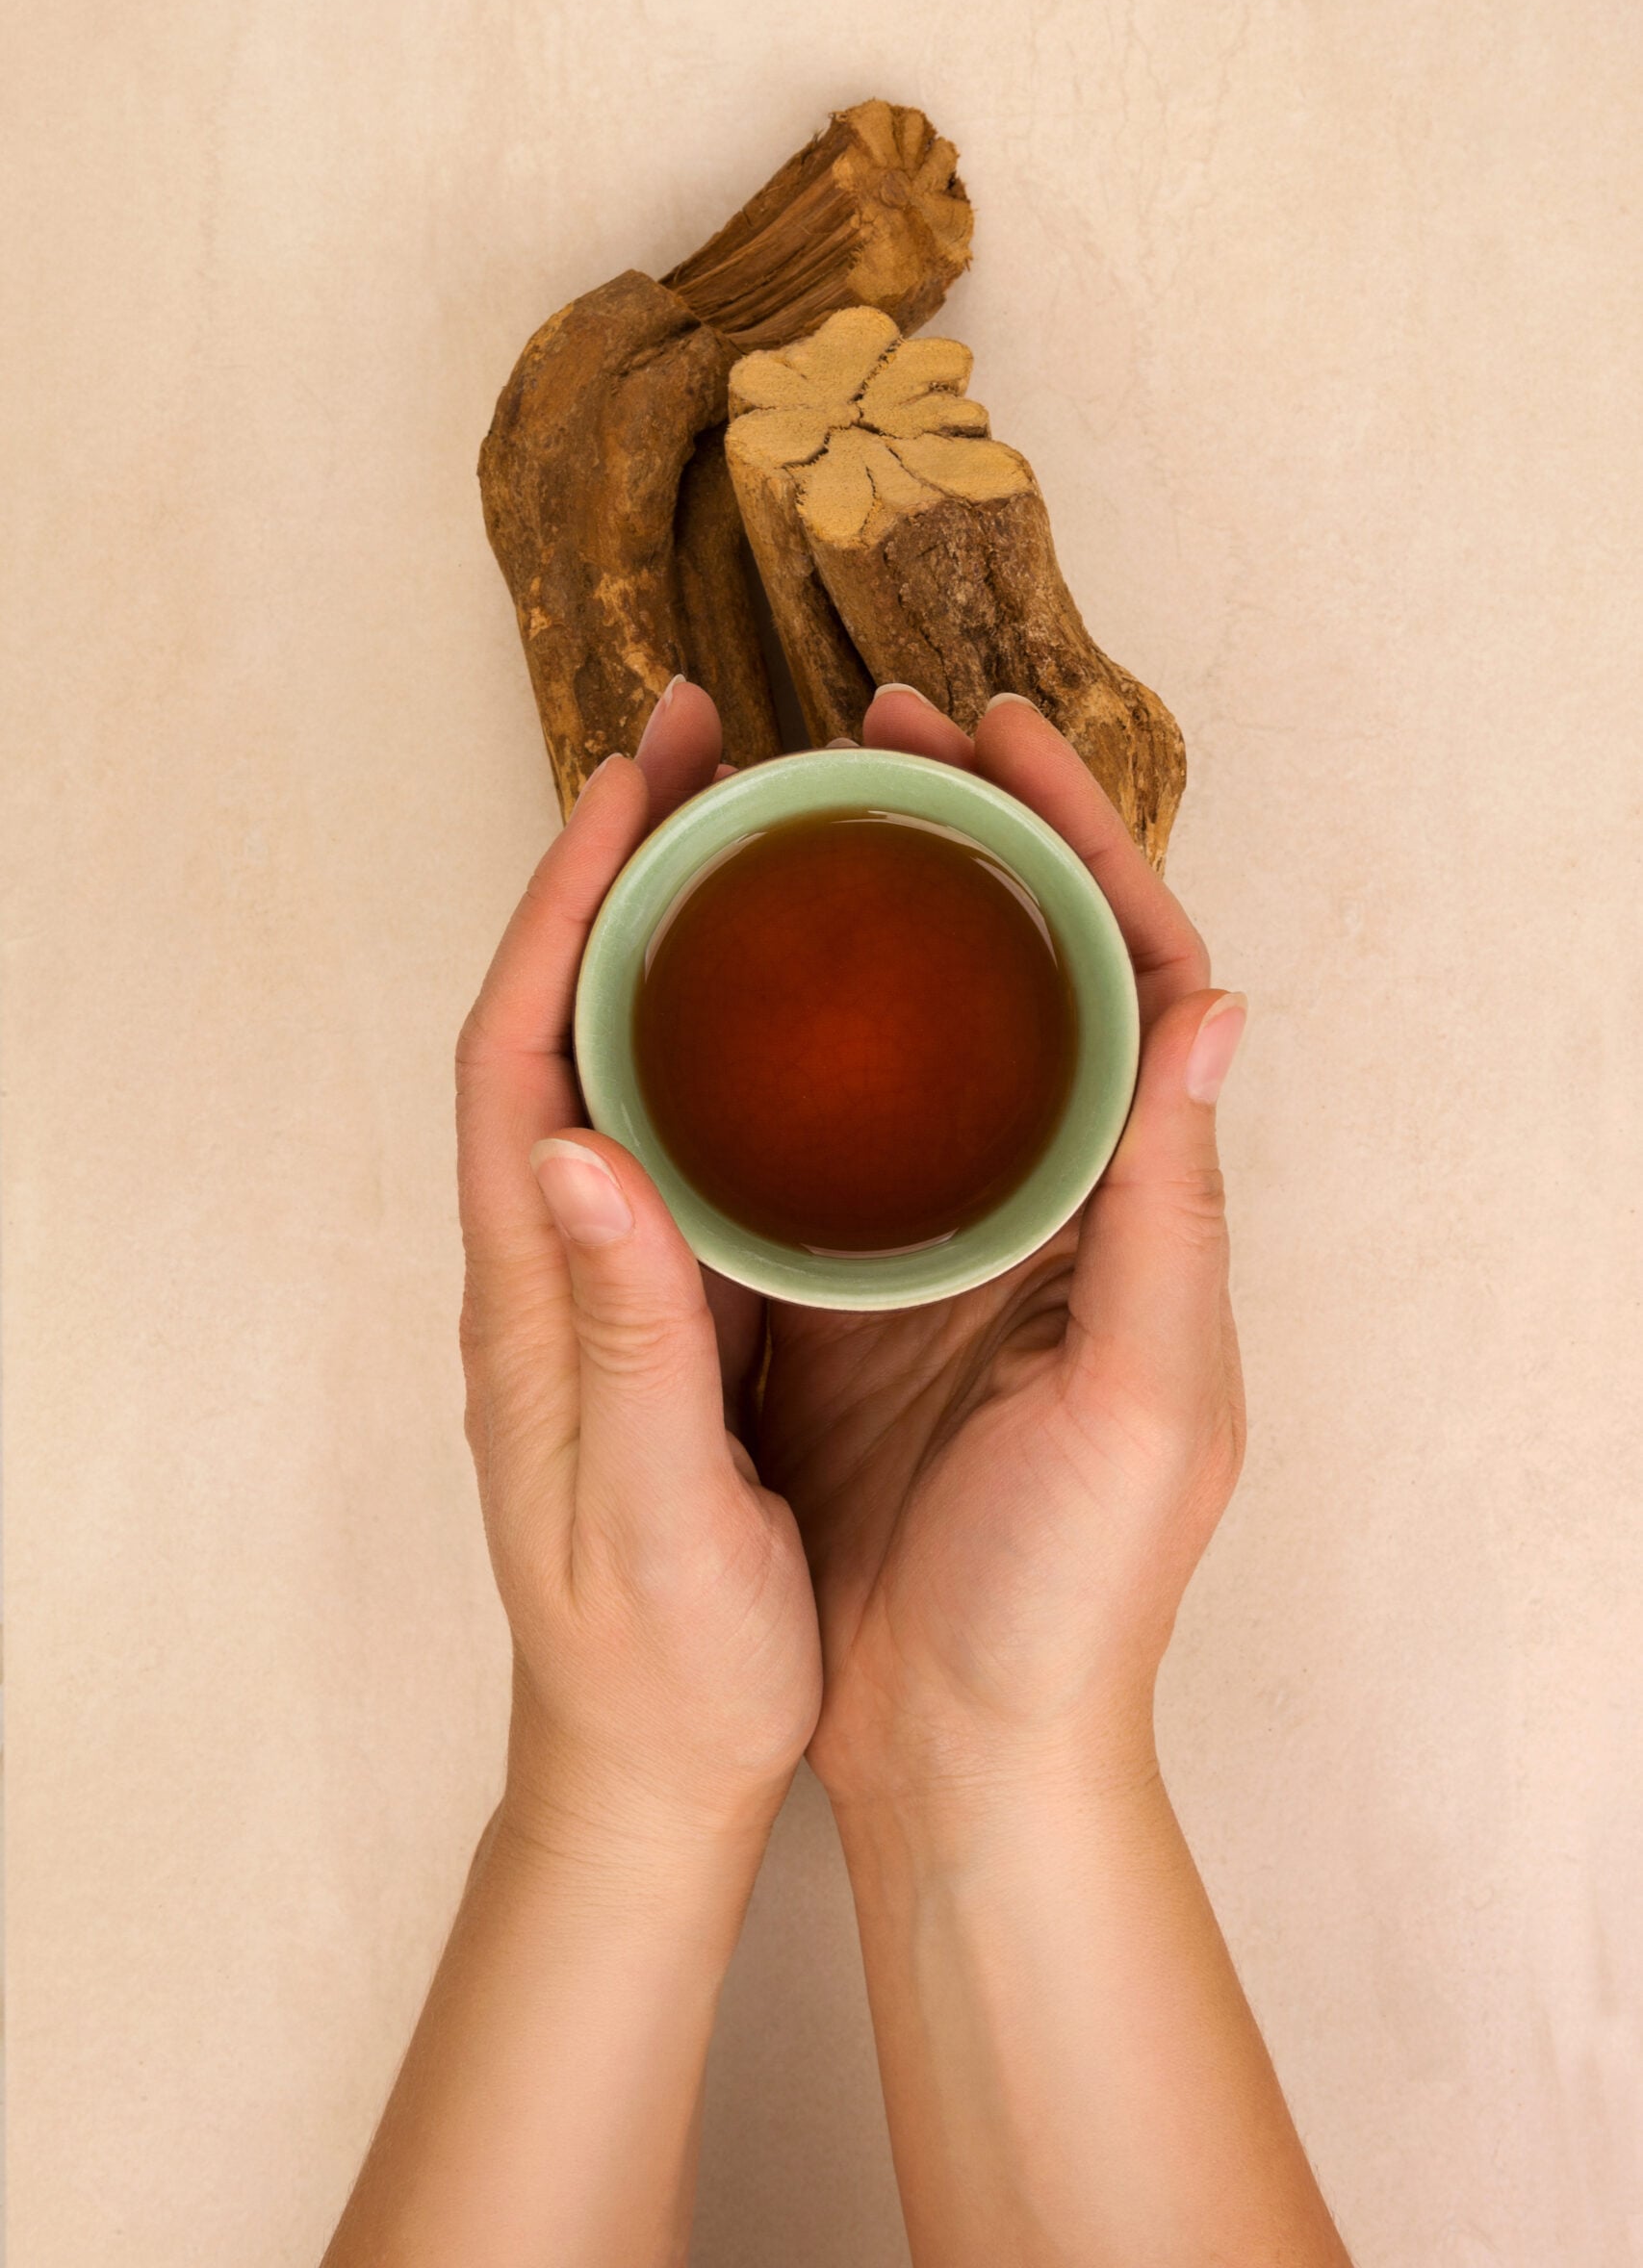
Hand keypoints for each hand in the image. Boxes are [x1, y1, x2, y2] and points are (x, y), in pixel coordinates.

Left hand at [454, 696, 820, 1854]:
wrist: (653, 1769)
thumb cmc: (657, 1664)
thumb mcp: (641, 1514)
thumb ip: (618, 1338)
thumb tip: (576, 1151)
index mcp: (535, 1291)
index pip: (522, 1050)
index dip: (565, 901)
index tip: (629, 777)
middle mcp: (572, 1255)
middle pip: (581, 1013)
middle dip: (630, 863)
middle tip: (710, 734)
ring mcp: (633, 1273)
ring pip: (653, 1055)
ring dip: (699, 926)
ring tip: (783, 816)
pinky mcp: (699, 1303)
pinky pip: (720, 1126)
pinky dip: (762, 1029)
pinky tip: (840, 997)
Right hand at [753, 689, 1247, 1811]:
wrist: (962, 1751)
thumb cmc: (1074, 1598)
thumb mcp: (1152, 1402)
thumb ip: (1176, 1212)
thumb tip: (1216, 1006)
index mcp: (1137, 1209)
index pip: (1127, 972)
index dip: (1073, 837)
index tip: (993, 728)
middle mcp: (1045, 1202)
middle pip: (1011, 970)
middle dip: (955, 832)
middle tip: (867, 723)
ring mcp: (937, 1240)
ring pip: (905, 1031)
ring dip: (856, 911)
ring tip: (783, 807)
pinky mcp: (841, 1292)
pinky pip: (811, 1132)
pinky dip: (773, 1041)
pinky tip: (709, 981)